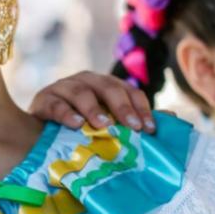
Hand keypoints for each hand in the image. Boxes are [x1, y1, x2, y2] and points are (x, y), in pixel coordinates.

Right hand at [29, 71, 155, 132]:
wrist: (40, 132)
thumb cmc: (80, 129)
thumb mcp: (109, 124)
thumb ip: (136, 120)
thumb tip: (174, 118)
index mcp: (106, 85)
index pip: (129, 91)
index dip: (141, 108)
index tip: (148, 129)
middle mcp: (86, 81)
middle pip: (108, 87)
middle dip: (122, 107)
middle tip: (132, 127)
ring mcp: (63, 88)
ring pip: (81, 92)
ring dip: (94, 108)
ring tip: (104, 125)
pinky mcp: (43, 100)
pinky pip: (56, 104)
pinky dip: (66, 113)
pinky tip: (76, 125)